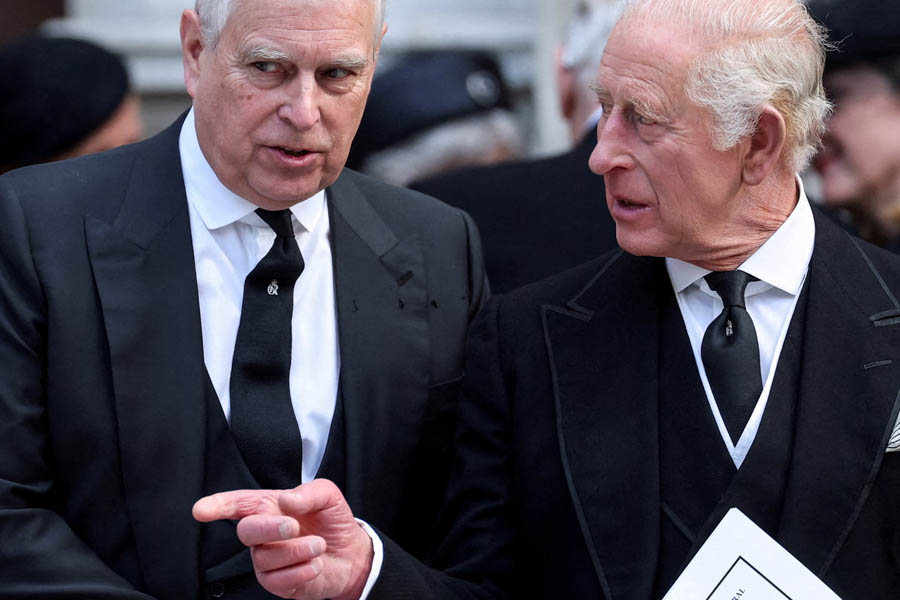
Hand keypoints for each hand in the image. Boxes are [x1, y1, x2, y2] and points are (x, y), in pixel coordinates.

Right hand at [193, 479, 373, 599]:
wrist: (352, 554)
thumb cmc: (332, 521)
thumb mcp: (328, 496)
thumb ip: (309, 492)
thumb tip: (288, 500)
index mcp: (270, 507)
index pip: (238, 504)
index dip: (218, 505)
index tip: (201, 510)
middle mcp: (263, 534)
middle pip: (247, 530)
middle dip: (268, 528)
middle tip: (293, 526)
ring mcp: (268, 560)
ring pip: (265, 557)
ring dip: (296, 550)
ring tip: (319, 545)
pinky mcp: (278, 583)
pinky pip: (278, 581)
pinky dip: (301, 571)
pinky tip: (316, 564)